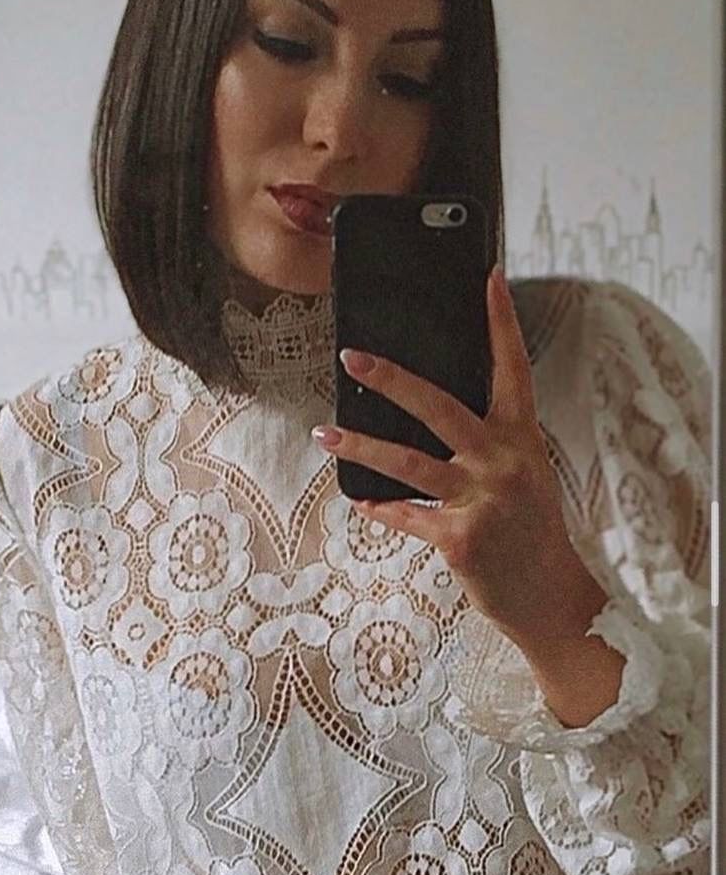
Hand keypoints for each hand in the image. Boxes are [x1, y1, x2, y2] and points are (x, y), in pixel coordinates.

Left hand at [311, 266, 594, 644]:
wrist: (550, 596)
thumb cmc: (528, 527)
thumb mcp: (522, 472)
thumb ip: (486, 440)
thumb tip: (424, 407)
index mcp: (522, 436)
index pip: (513, 366)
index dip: (501, 321)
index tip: (488, 278)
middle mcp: (505, 461)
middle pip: (440, 406)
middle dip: (392, 379)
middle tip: (352, 357)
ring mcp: (483, 500)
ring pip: (408, 463)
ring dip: (361, 448)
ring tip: (324, 435)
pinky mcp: (461, 539)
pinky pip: (407, 514)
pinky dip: (381, 507)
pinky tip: (360, 498)